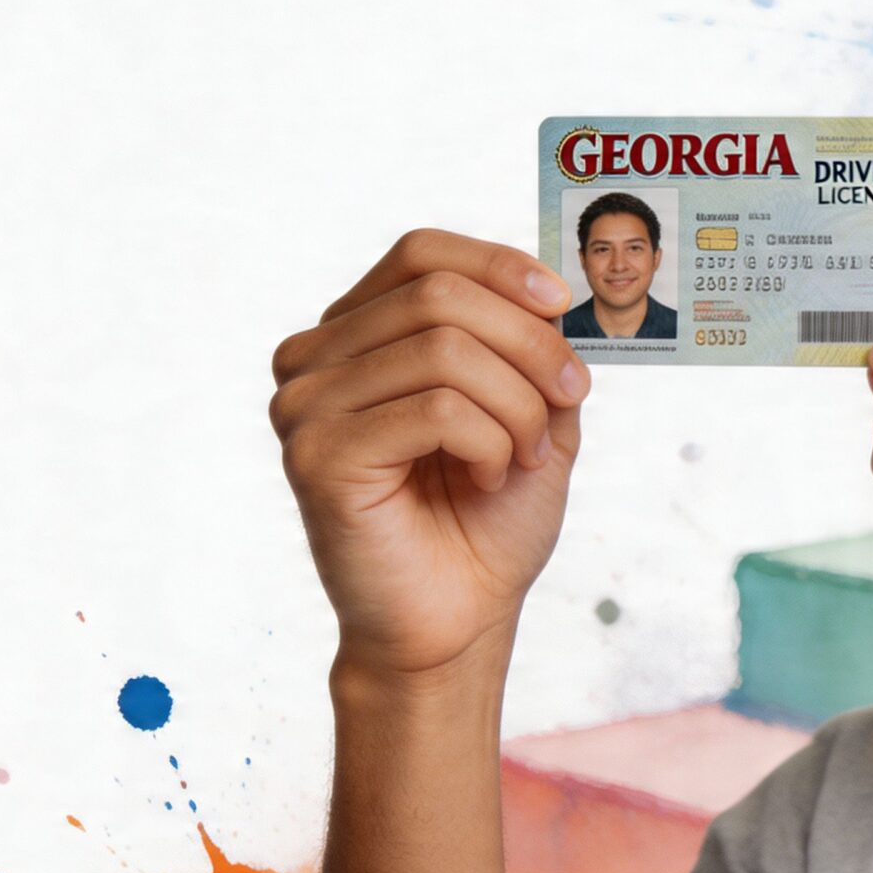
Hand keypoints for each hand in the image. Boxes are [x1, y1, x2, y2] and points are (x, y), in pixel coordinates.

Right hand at [269, 228, 592, 679]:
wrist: (458, 619)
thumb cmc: (487, 520)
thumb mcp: (533, 410)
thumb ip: (531, 342)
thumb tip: (547, 291)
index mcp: (355, 335)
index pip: (420, 253)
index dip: (499, 266)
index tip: (561, 306)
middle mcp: (314, 360)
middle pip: (441, 296)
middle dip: (530, 348)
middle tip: (568, 404)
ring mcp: (304, 405)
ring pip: (445, 350)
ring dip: (518, 405)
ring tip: (523, 456)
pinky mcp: (317, 455)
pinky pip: (437, 410)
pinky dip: (491, 443)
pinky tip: (488, 480)